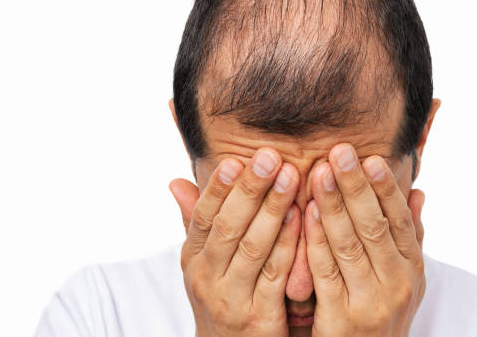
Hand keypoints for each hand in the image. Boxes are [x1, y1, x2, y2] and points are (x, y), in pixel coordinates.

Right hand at [176, 148, 300, 336]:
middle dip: (250, 189)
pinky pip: (276, 275)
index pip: (202, 216)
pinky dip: (288, 243)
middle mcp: (205, 278)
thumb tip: (176, 181)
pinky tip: (301, 216)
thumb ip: (196, 222)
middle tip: (269, 156)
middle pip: (228, 227)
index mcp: (192, 260)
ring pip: (252, 247)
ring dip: (272, 209)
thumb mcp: (204, 264)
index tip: (236, 159)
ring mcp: (231, 299)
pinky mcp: (258, 319)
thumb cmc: (224, 297)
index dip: (218, 187)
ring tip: (290, 176)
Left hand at [305, 143, 425, 335]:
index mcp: (413, 270)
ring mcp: (369, 303)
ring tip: (320, 172)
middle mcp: (397, 285)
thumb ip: (411, 237)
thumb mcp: (405, 279)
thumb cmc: (381, 312)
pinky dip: (316, 240)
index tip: (370, 158)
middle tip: (340, 151)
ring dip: (333, 204)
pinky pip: (325, 272)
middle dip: (356, 186)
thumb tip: (419, 192)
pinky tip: (306, 212)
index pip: (400, 221)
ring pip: (348, 244)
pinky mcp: (340, 320)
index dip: (385, 188)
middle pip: (374, 226)